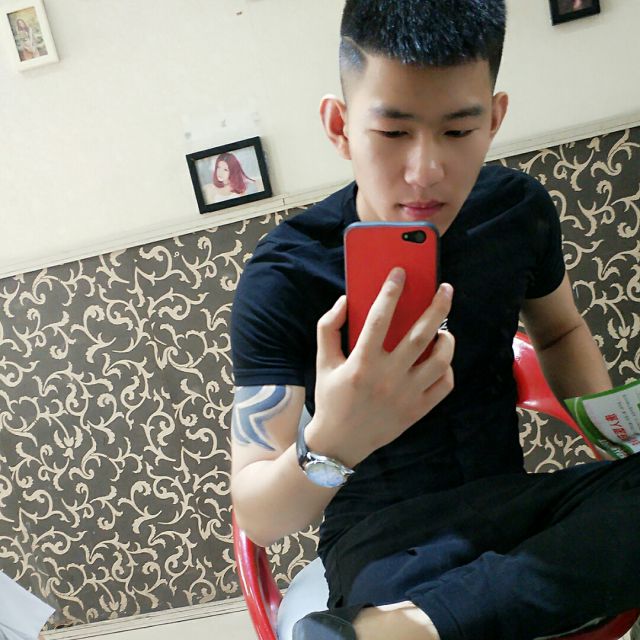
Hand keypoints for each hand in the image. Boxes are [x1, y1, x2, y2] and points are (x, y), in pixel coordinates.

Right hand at [308, 268, 454, 466]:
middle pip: (421, 335)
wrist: (339, 443)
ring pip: (440, 360)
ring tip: (444, 328)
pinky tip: (439, 358)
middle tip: (445, 288)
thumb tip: (346, 300)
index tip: (400, 272)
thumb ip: (328, 328)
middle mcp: (388, 378)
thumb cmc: (330, 397)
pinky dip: (447, 368)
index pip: (380, 318)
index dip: (391, 291)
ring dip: (447, 338)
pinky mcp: (418, 411)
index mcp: (362, 364)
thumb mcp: (322, 362)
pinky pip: (444, 385)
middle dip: (437, 307)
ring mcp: (407, 396)